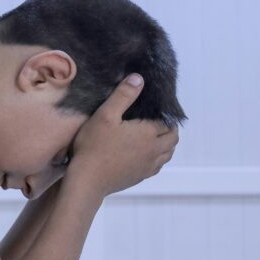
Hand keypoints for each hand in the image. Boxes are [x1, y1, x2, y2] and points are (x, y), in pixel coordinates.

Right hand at [68, 74, 178, 197]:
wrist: (87, 180)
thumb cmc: (94, 146)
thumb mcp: (105, 115)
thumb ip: (123, 95)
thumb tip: (139, 78)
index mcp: (148, 133)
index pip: (167, 122)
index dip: (165, 114)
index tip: (156, 108)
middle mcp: (153, 151)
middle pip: (172, 139)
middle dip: (169, 128)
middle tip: (157, 121)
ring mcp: (148, 166)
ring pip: (167, 154)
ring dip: (166, 144)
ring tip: (154, 137)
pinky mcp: (139, 177)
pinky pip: (157, 166)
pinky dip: (157, 158)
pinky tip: (145, 154)